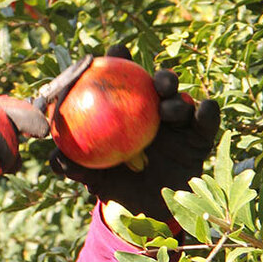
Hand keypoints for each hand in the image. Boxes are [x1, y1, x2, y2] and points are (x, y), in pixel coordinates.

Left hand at [48, 47, 220, 221]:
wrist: (147, 211)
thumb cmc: (116, 185)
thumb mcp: (93, 176)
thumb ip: (74, 166)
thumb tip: (54, 158)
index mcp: (127, 112)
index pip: (124, 81)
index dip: (120, 60)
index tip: (115, 50)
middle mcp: (154, 113)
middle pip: (158, 86)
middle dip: (160, 77)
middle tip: (154, 83)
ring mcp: (178, 125)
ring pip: (182, 101)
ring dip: (177, 99)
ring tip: (169, 107)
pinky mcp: (200, 138)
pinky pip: (207, 121)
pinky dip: (208, 112)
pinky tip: (204, 109)